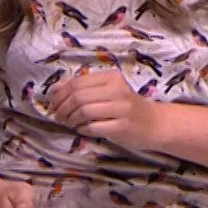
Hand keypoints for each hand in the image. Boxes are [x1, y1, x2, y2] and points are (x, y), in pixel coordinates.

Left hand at [45, 69, 164, 153]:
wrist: (155, 123)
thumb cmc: (127, 107)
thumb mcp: (108, 91)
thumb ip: (84, 87)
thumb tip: (54, 89)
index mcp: (112, 77)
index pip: (77, 82)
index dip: (59, 94)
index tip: (52, 104)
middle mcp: (117, 89)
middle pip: (78, 96)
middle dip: (62, 108)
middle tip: (58, 117)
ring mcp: (121, 108)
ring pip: (84, 111)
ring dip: (71, 119)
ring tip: (69, 123)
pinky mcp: (122, 126)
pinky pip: (93, 127)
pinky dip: (82, 129)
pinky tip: (81, 130)